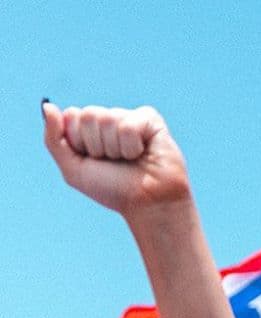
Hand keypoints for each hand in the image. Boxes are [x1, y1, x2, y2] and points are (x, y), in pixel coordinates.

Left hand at [42, 102, 190, 219]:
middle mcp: (110, 120)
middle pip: (89, 115)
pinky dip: (132, 146)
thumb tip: (48, 106)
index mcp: (91, 128)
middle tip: (114, 162)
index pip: (72, 115)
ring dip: (116, 149)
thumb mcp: (74, 170)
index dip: (79, 142)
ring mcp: (130, 117)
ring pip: (108, 119)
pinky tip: (143, 155)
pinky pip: (128, 125)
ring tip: (131, 161)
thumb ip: (53, 139)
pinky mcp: (150, 120)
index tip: (95, 160)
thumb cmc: (114, 191)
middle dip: (97, 146)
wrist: (148, 205)